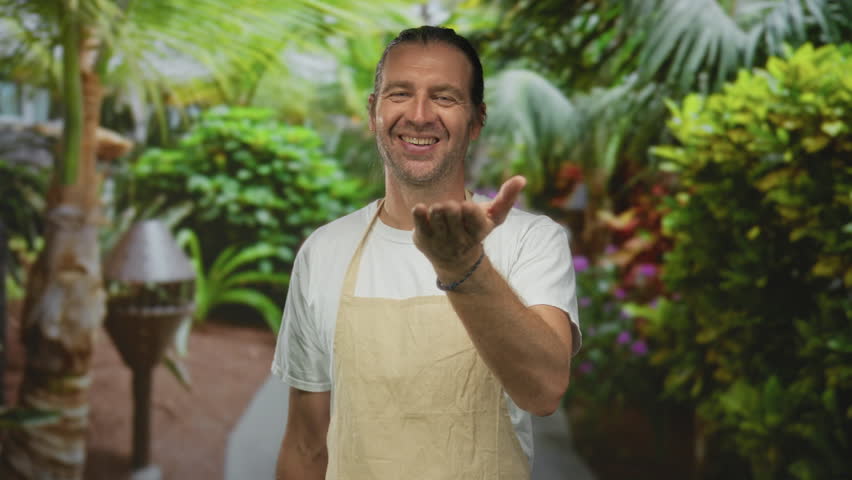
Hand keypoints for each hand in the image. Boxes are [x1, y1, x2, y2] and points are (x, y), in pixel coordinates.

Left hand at [411, 176, 526, 274]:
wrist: (455, 261)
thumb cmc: (475, 230)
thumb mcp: (494, 217)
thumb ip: (507, 198)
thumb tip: (522, 179)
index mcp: (478, 232)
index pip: (472, 216)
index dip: (468, 209)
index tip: (467, 207)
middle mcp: (459, 239)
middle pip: (451, 210)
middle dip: (451, 205)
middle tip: (451, 210)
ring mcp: (440, 241)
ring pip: (436, 212)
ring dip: (438, 207)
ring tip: (440, 214)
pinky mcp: (423, 239)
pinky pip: (418, 221)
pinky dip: (419, 212)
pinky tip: (421, 209)